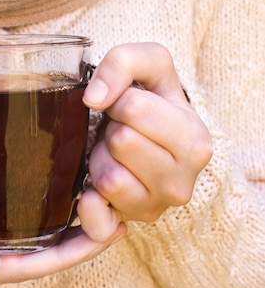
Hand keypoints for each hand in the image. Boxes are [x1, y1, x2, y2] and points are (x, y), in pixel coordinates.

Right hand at [0, 172, 126, 287]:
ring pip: (38, 245)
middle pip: (42, 259)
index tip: (105, 236)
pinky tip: (68, 200)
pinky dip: (50, 220)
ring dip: (70, 231)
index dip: (71, 255)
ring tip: (104, 208)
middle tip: (118, 220)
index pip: (32, 268)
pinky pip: (26, 231)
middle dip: (81, 243)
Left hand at [79, 42, 211, 238]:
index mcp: (195, 142)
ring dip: (102, 159)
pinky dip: (91, 203)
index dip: (120, 100)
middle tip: (121, 131)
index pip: (134, 108)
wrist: (151, 138)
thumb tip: (94, 98)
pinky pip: (99, 222)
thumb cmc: (151, 99)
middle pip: (122, 142)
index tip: (128, 107)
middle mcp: (183, 183)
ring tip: (116, 153)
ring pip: (109, 178)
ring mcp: (157, 208)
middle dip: (112, 130)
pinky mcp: (129, 225)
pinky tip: (95, 188)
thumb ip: (123, 62)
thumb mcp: (148, 64)